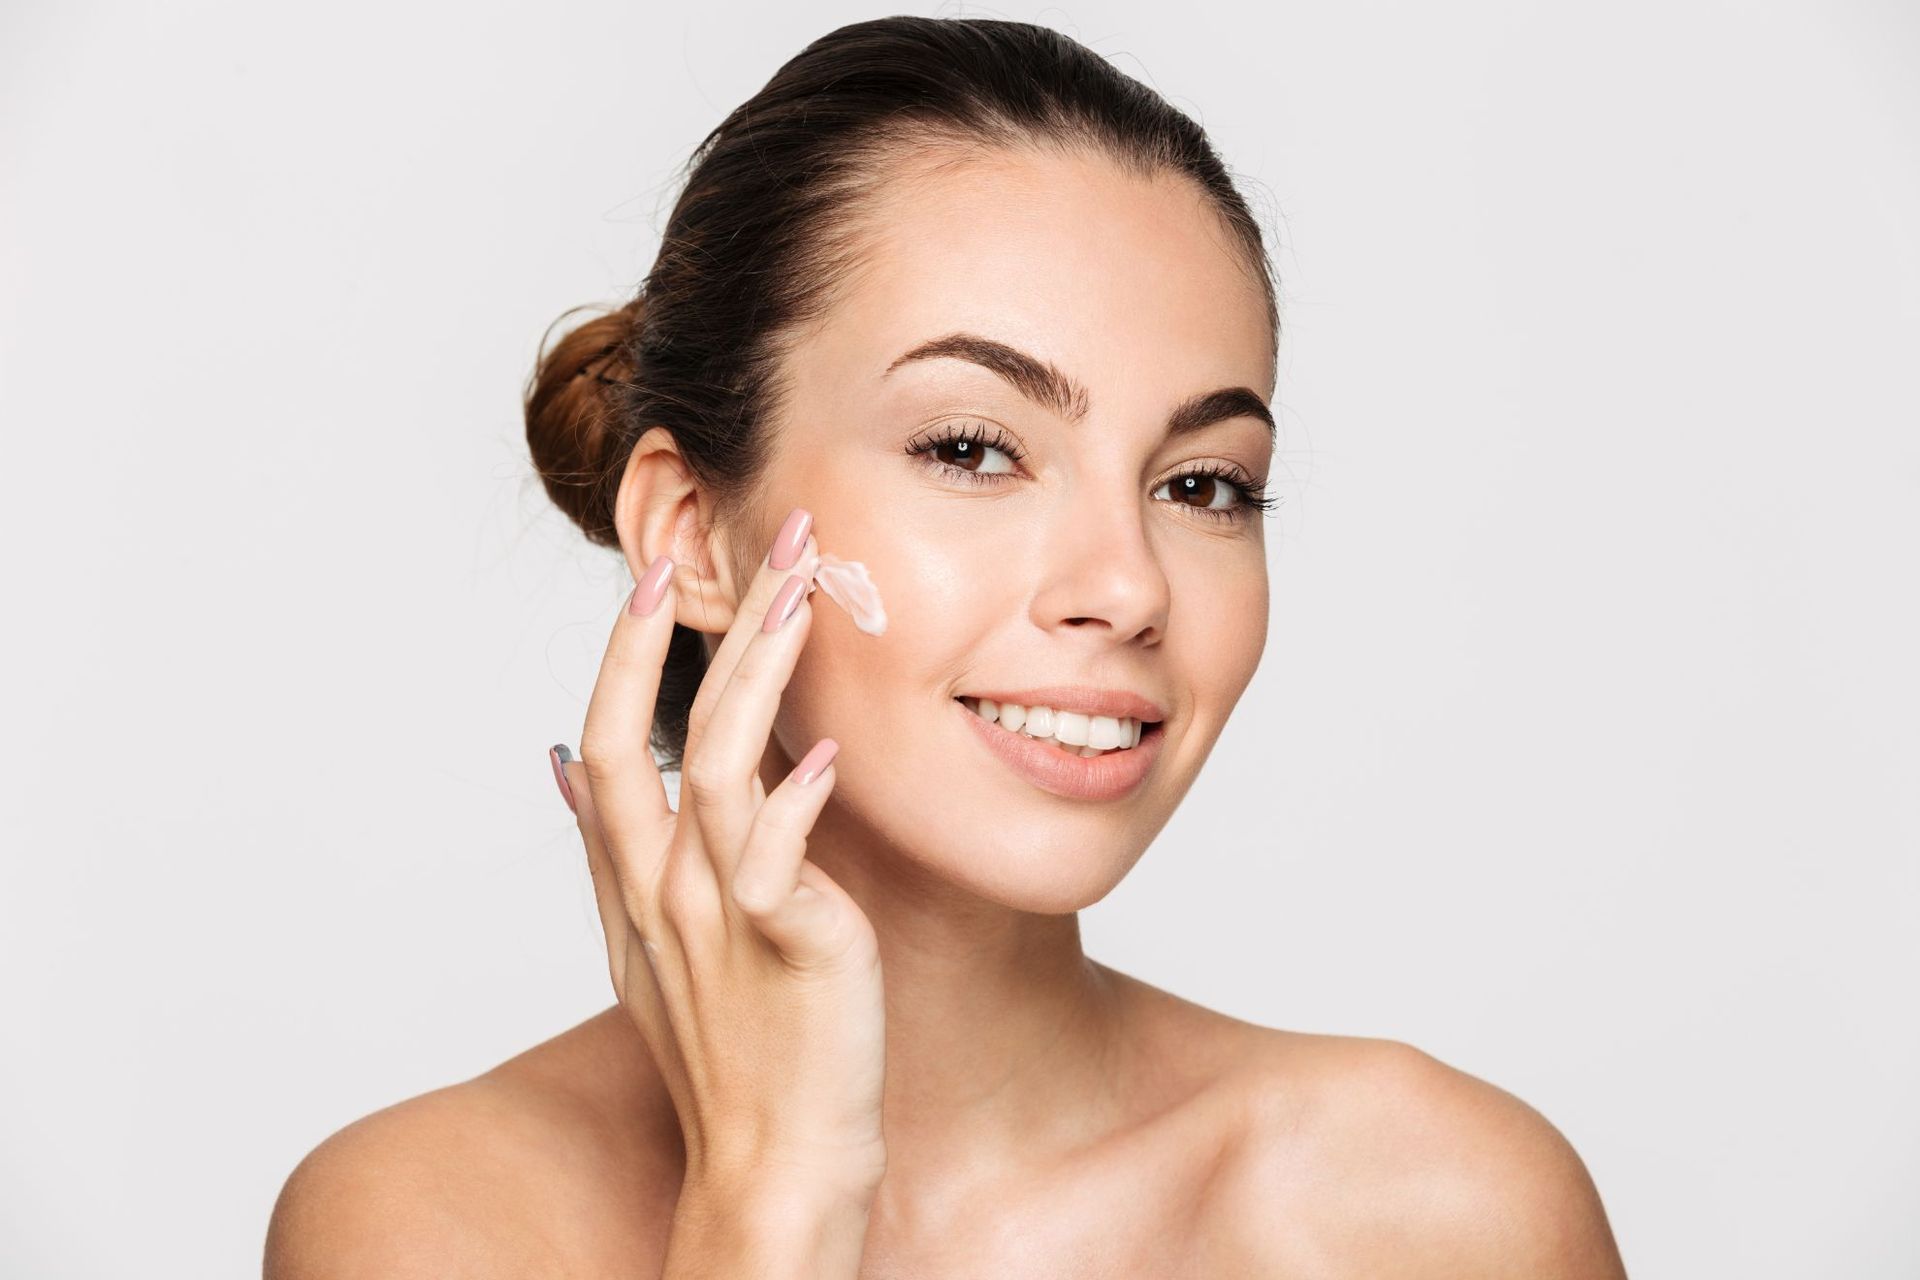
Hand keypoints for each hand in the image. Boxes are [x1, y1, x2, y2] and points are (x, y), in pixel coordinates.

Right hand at [553, 509, 886, 1196]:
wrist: (772, 1162)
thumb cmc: (727, 1050)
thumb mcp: (644, 945)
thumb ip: (606, 850)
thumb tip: (563, 761)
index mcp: (630, 878)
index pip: (605, 736)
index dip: (624, 650)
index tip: (655, 572)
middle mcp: (660, 886)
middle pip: (657, 729)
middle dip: (702, 623)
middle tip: (761, 534)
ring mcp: (716, 914)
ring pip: (721, 763)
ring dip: (761, 668)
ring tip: (806, 591)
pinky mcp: (784, 944)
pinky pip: (776, 855)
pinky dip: (798, 797)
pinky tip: (830, 749)